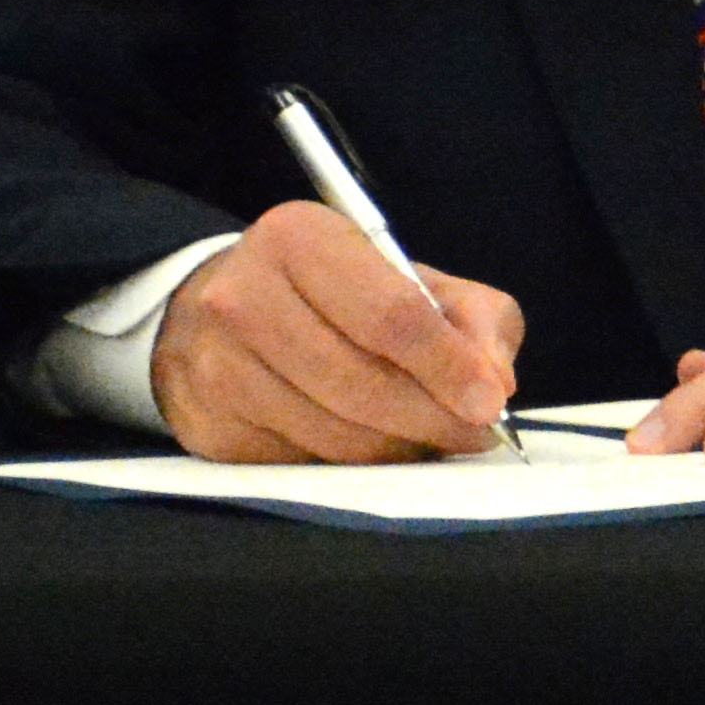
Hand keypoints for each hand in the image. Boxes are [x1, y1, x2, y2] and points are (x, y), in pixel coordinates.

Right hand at [154, 203, 525, 462]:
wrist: (218, 310)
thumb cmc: (333, 292)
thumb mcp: (410, 276)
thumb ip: (472, 316)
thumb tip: (495, 382)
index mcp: (299, 239)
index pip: (389, 315)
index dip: (448, 366)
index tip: (490, 402)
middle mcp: (244, 298)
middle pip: (361, 384)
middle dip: (432, 419)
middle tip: (473, 433)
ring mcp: (217, 366)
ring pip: (334, 435)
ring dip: (397, 448)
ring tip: (428, 438)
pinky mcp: (209, 427)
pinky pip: (302, 464)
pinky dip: (352, 465)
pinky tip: (370, 443)